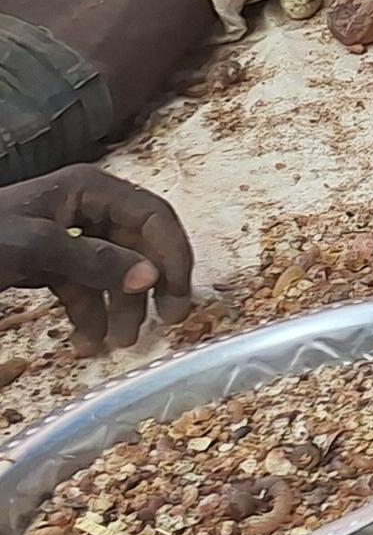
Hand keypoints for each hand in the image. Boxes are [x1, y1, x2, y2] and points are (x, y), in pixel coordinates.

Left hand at [0, 167, 191, 350]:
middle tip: (166, 324)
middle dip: (148, 286)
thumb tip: (151, 277)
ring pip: (112, 272)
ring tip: (119, 345)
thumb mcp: (33, 248)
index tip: (178, 298)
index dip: (172, 254)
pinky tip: (86, 344)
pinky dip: (88, 316)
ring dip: (119, 308)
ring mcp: (66, 238)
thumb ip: (94, 261)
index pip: (152, 216)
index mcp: (89, 189)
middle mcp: (85, 208)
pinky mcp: (46, 265)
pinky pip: (81, 289)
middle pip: (138, 245)